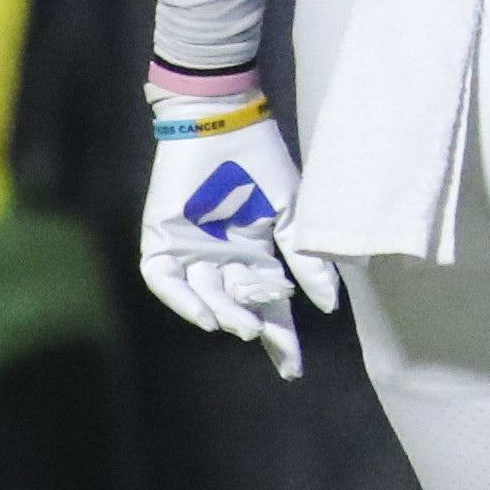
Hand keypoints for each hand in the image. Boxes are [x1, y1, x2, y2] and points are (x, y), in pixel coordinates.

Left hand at [136, 80, 343, 377]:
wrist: (222, 121)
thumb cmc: (260, 160)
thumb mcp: (292, 212)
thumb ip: (307, 259)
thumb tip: (329, 307)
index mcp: (254, 252)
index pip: (269, 303)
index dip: (280, 335)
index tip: (292, 368)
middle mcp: (221, 257)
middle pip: (237, 305)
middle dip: (253, 325)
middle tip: (265, 335)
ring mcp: (189, 251)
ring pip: (205, 297)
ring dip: (224, 313)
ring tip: (245, 324)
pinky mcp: (160, 241)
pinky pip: (165, 281)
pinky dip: (183, 301)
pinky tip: (205, 316)